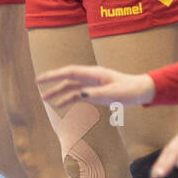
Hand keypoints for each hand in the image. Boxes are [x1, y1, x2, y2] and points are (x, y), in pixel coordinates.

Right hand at [37, 64, 154, 110]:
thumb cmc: (128, 90)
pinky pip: (78, 93)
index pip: (70, 72)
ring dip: (58, 91)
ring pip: (71, 86)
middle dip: (52, 80)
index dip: (54, 74)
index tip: (41, 78)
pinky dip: (68, 98)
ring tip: (44, 99)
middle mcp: (90, 76)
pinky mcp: (95, 91)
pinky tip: (60, 105)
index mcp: (94, 73)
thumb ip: (95, 94)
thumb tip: (78, 94)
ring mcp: (92, 83)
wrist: (140, 90)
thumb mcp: (113, 94)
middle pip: (67, 77)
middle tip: (37, 84)